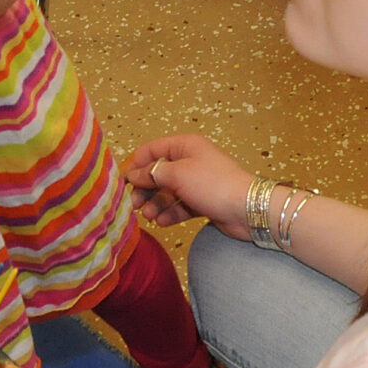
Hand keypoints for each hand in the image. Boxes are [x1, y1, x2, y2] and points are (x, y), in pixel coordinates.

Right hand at [123, 134, 254, 235]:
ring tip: (149, 217)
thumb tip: (131, 174)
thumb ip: (151, 173)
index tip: (121, 182)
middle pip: (158, 173)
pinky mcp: (202, 201)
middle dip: (144, 188)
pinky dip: (170, 213)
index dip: (134, 164)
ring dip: (156, 204)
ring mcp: (196, 182)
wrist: (247, 209)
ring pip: (168, 192)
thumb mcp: (177, 174)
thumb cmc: (211, 184)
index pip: (151, 150)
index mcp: (185, 146)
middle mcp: (190, 161)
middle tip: (134, 205)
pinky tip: (162, 222)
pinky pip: (180, 205)